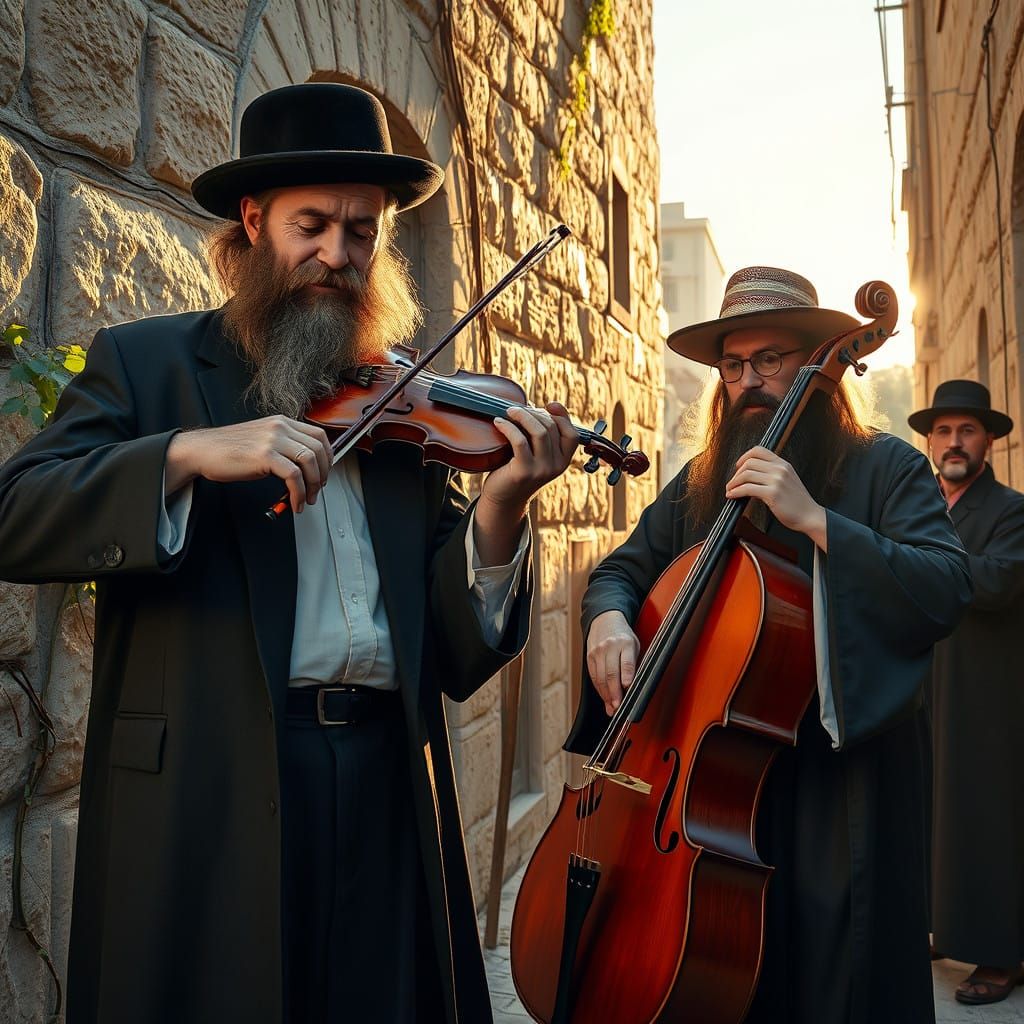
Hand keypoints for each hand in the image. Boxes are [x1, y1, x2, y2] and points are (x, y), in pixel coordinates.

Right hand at [165, 416, 332, 513]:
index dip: (327, 457)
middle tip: (317, 491)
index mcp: (282, 422)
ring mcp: (273, 439)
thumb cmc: (229, 450)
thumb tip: (305, 469)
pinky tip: (294, 503)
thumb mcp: (262, 441)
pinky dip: (299, 493)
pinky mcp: (265, 455)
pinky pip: (294, 476)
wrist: (202, 450)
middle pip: (318, 449)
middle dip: (323, 475)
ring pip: (309, 462)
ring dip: (313, 486)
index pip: (319, 436)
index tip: (324, 474)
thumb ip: (284, 448)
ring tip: (306, 500)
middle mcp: (280, 427)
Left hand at [474, 402, 577, 564]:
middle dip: (534, 413)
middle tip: (517, 410)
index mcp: (563, 461)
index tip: (548, 405)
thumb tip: (545, 407)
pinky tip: (499, 422)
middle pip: (551, 427)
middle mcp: (557, 466)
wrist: (503, 498)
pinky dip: (508, 427)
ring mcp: (542, 470)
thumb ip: (544, 435)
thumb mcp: (537, 453)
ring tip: (509, 412)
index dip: (562, 416)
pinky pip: (519, 440)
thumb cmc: (517, 470)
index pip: (572, 434)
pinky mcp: (524, 471)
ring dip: (523, 416)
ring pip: (539, 431)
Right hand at [586, 609, 639, 715]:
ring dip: (606, 695)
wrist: (605, 620)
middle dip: (614, 692)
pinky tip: (604, 698)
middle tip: (618, 707)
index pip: (626, 662)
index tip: (627, 687)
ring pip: (600, 678)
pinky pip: (594, 677)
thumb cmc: (623, 636)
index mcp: (625, 643)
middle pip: (611, 673)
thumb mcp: (634, 645)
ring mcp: (597, 652)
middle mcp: (610, 646)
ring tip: (612, 708)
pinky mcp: (589, 657)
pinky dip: (599, 689)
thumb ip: (632, 664)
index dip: (626, 676)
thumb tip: (630, 689)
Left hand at [724, 445, 827, 548]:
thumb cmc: (797, 502)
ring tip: (730, 490)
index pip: (758, 450)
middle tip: (732, 483)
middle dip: (736, 473)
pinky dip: (736, 492)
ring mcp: (777, 480)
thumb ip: (772, 474)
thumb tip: (749, 476)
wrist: (810, 516)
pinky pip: (747, 489)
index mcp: (783, 464)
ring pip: (746, 475)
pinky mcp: (772, 493)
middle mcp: (780, 469)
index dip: (744, 457)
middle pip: (749, 463)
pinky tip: (733, 496)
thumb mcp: (787, 480)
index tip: (738, 466)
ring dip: (733, 483)